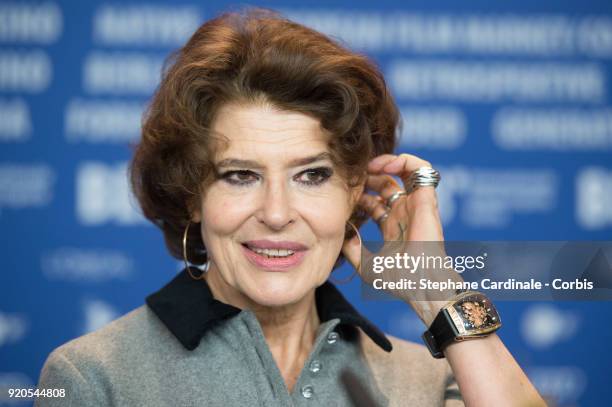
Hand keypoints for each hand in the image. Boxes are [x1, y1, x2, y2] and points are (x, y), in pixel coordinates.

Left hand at [341, 153, 460, 325]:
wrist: (421, 284)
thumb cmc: (400, 281)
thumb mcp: (367, 267)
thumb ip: (353, 251)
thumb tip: (343, 236)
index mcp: (392, 226)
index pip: (374, 201)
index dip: (360, 194)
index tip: (344, 193)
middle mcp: (404, 213)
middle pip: (386, 183)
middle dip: (368, 176)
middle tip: (353, 176)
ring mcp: (415, 204)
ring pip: (405, 171)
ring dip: (386, 163)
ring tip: (370, 166)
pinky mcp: (425, 198)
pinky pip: (422, 169)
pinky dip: (404, 161)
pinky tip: (385, 167)